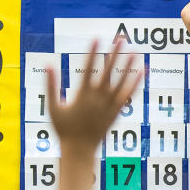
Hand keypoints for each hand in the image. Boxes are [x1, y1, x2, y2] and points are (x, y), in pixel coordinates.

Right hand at [47, 38, 139, 156]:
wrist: (79, 150)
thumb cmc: (64, 129)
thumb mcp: (53, 107)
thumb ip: (50, 85)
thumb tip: (48, 64)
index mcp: (82, 96)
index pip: (88, 69)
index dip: (93, 53)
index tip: (97, 39)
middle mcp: (98, 99)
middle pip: (108, 72)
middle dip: (114, 54)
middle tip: (121, 39)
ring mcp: (109, 105)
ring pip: (121, 82)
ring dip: (129, 66)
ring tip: (136, 51)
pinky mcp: (116, 112)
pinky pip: (128, 95)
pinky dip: (135, 83)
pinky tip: (142, 71)